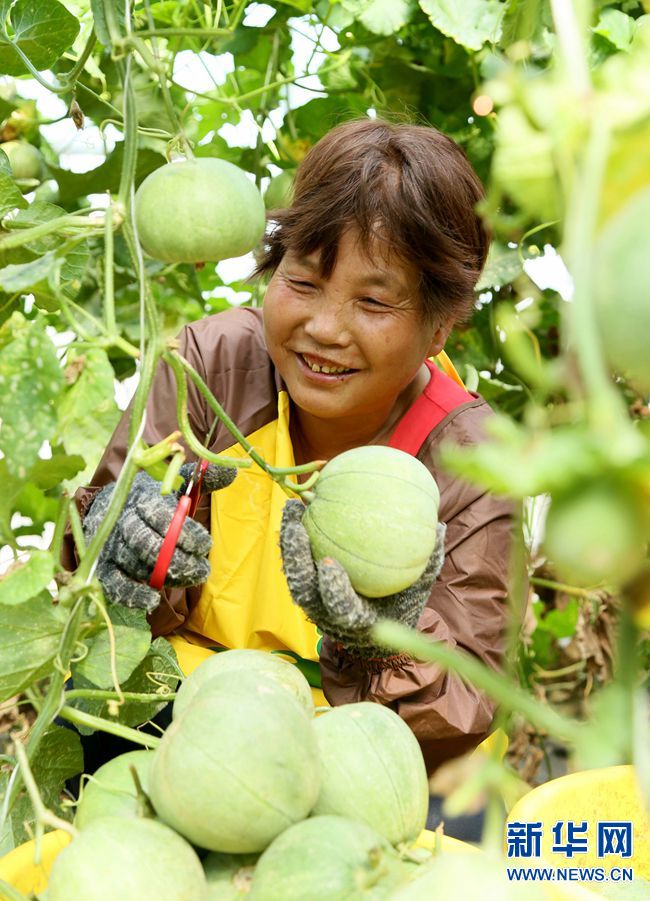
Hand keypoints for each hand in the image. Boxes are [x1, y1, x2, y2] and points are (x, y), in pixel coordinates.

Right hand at [83, 463, 236, 611]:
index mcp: (143, 500)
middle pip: (149, 546)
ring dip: (165, 577)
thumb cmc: (151, 497)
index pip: (164, 518)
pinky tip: (153, 600)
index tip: (207, 544)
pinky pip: (115, 585)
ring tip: (189, 578)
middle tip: (203, 570)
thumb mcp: (175, 485)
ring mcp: (112, 546)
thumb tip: (232, 472)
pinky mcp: (104, 567)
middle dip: (179, 560)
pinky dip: (132, 595)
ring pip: (137, 566)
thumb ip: (202, 480)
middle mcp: (124, 523)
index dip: (187, 534)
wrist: (106, 505)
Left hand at [279, 499, 445, 658]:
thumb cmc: (400, 610)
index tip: (331, 565)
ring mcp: (312, 602)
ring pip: (294, 575)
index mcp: (355, 621)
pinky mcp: (307, 588)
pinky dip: (294, 536)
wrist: (373, 636)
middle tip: (298, 527)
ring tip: (291, 508)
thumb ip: (427, 564)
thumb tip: (440, 527)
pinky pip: (296, 561)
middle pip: (303, 590)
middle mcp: (326, 614)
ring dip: (289, 543)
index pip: (339, 608)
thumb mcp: (418, 592)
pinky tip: (297, 505)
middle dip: (297, 560)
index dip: (332, 589)